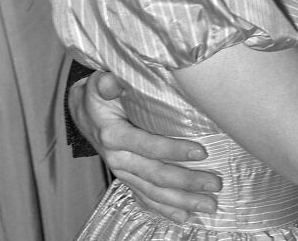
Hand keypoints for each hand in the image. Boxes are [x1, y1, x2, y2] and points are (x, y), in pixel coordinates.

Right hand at [69, 71, 221, 220]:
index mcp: (114, 135)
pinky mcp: (127, 176)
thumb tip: (112, 81)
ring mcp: (123, 171)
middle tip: (214, 185)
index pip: (148, 146)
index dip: (174, 151)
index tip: (201, 152)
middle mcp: (119, 158)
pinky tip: (183, 216)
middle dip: (187, 182)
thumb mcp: (99, 83)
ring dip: (182, 200)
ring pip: (153, 191)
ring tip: (208, 205)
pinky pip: (145, 197)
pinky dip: (164, 208)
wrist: (83, 110)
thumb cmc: (98, 94)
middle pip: (156, 175)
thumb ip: (106, 83)